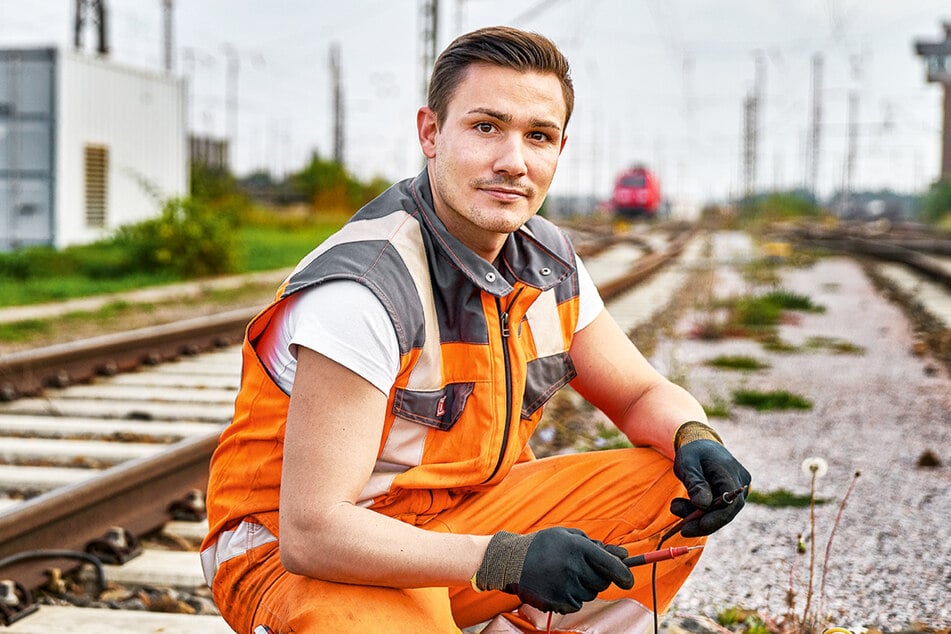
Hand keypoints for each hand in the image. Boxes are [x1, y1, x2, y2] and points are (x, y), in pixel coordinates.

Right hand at [475, 527, 633, 613]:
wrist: (511, 561)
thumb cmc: (543, 545)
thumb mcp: (568, 535)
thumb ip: (596, 545)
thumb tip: (623, 555)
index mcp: (578, 547)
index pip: (611, 565)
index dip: (625, 574)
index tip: (628, 579)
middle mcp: (573, 568)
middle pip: (602, 582)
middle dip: (598, 577)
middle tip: (583, 569)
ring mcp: (565, 586)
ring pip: (589, 594)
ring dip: (583, 586)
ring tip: (564, 574)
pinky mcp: (557, 601)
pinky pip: (576, 604)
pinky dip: (571, 597)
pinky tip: (556, 584)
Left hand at [671, 423, 751, 536]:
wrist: (700, 443)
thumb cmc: (692, 452)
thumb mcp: (687, 464)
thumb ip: (695, 484)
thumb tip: (703, 505)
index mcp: (731, 472)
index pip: (729, 504)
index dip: (713, 519)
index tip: (690, 528)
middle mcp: (741, 483)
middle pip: (726, 512)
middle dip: (702, 521)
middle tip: (680, 528)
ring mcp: (739, 490)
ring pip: (722, 513)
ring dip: (699, 516)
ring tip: (675, 506)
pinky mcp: (733, 495)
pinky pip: (719, 509)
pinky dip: (702, 512)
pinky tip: (684, 505)